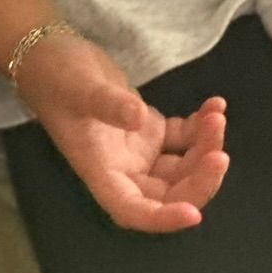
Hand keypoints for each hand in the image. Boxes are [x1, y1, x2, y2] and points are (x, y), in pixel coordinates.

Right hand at [14, 31, 228, 233]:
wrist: (52, 53)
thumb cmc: (56, 76)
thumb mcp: (79, 88)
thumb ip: (109, 104)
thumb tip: (139, 118)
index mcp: (101, 170)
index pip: (133, 210)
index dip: (162, 219)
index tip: (193, 215)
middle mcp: (122, 169)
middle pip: (167, 194)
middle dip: (198, 180)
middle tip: (219, 152)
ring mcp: (138, 151)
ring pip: (181, 168)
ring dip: (204, 149)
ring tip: (216, 117)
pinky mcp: (149, 130)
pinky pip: (182, 139)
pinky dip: (201, 128)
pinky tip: (214, 107)